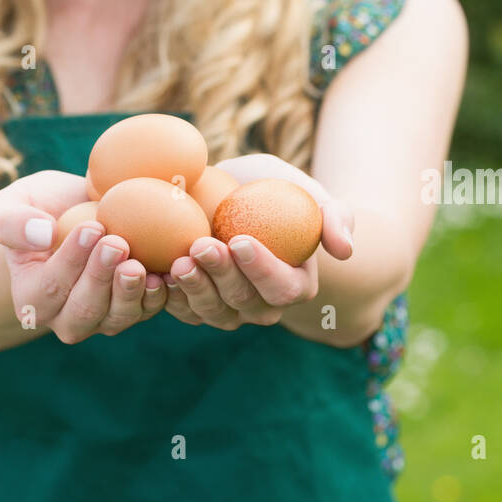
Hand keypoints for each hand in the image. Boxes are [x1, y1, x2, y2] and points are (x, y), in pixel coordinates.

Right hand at [0, 171, 167, 343]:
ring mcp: (101, 319)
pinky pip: (146, 311)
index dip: (72, 260)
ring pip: (116, 318)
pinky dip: (158, 295)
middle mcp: (64, 318)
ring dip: (130, 293)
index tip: (92, 227)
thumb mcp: (9, 205)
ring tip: (140, 264)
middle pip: (84, 311)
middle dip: (101, 279)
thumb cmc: (36, 208)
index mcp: (31, 298)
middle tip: (118, 244)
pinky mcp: (132, 310)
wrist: (72, 214)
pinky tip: (167, 271)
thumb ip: (11, 221)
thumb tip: (43, 235)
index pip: (50, 287)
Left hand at [161, 152, 353, 330]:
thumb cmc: (278, 189)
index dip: (262, 270)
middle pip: (243, 303)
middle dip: (221, 277)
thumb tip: (345, 250)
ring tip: (178, 259)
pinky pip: (181, 309)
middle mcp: (262, 306)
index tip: (241, 240)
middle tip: (202, 245)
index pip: (283, 288)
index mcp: (295, 285)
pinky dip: (168, 295)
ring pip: (211, 312)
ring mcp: (227, 309)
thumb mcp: (309, 192)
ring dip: (194, 289)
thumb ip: (334, 217)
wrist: (236, 192)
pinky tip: (157, 271)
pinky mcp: (194, 304)